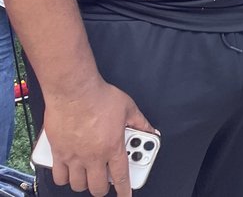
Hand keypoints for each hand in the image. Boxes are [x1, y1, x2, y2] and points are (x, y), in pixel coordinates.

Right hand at [43, 79, 154, 196]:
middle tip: (105, 181)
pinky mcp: (57, 152)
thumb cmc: (100, 97)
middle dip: (103, 188)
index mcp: (113, 147)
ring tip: (89, 175)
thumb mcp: (128, 108)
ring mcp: (74, 156)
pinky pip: (59, 176)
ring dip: (84, 183)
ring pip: (77, 185)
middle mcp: (93, 156)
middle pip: (97, 187)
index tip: (125, 196)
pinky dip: (64, 178)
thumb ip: (140, 122)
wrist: (74, 91)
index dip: (124, 190)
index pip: (121, 177)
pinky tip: (70, 171)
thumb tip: (150, 130)